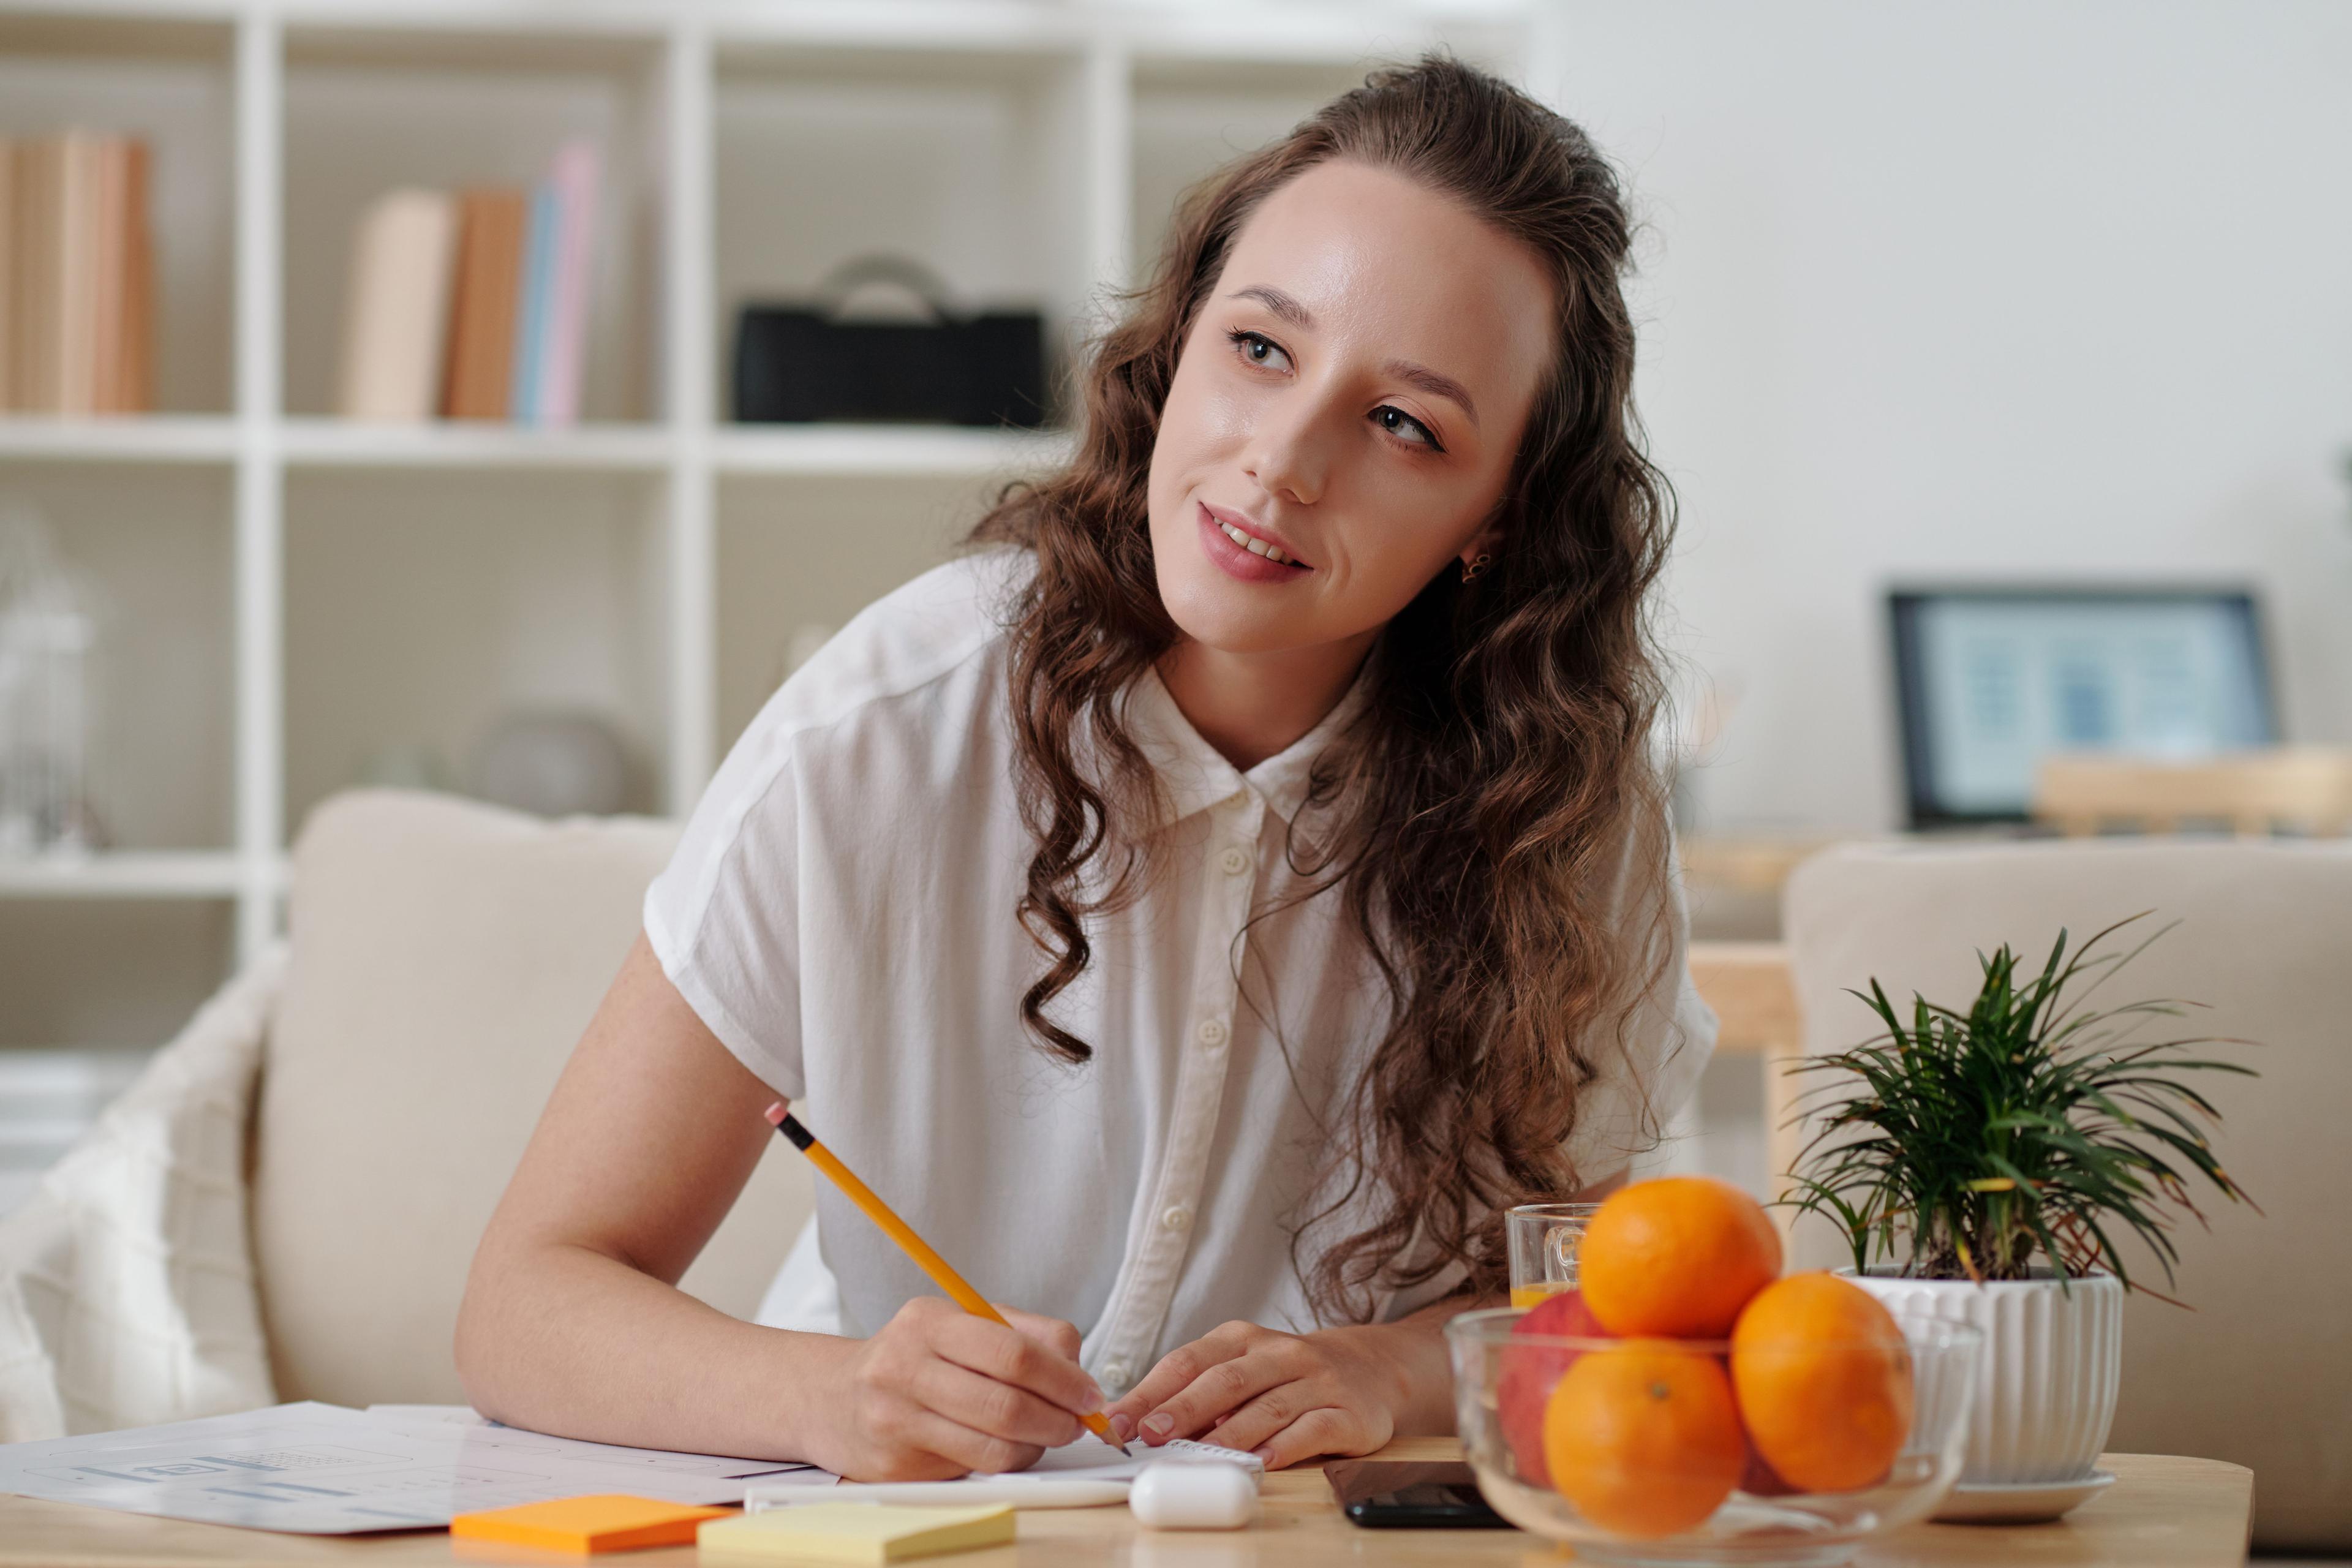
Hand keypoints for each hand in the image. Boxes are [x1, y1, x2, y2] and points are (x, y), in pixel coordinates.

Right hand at [810, 1297, 1100, 1480]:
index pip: (1013, 1352)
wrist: (834, 1397)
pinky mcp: (897, 1463)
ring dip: (1037, 1445)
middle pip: (1007, 1403)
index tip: (1089, 1393)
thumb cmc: (914, 1357)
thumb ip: (1023, 1333)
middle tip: (1079, 1422)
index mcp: (929, 1322)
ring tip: (1046, 1433)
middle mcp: (905, 1368)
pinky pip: (974, 1469)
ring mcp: (896, 1419)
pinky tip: (1009, 1447)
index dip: (1064, 1378)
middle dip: (1059, 1418)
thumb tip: (1078, 1370)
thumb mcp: (959, 1323)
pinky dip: (1007, 1461)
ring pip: (995, 1446)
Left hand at [1104, 1320, 1412, 1470]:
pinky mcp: (1348, 1412)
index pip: (1188, 1361)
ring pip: (1267, 1406)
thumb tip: (1139, 1425)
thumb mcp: (1244, 1367)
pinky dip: (1286, 1446)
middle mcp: (1279, 1353)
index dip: (1150, 1391)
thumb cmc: (1288, 1374)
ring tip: (1199, 1454)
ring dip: (1229, 1433)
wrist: (1372, 1368)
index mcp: (1242, 1338)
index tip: (1117, 1421)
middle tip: (1151, 1434)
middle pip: (1225, 1380)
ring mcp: (1316, 1381)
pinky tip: (1263, 1461)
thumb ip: (1200, 1390)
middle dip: (1183, 1408)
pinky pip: (1313, 1429)